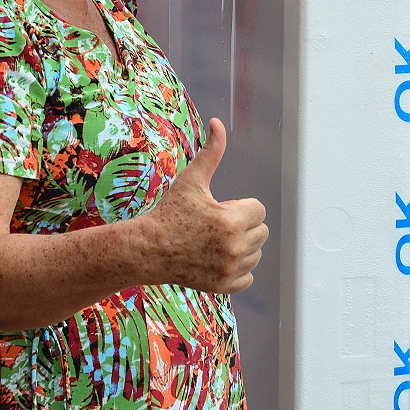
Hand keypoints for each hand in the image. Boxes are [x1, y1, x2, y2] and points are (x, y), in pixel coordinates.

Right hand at [143, 118, 267, 293]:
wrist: (149, 250)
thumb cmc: (170, 212)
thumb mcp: (192, 181)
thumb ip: (211, 152)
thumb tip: (218, 122)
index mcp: (231, 220)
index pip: (259, 209)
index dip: (240, 206)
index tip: (220, 208)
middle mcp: (234, 247)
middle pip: (261, 231)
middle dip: (243, 225)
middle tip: (215, 224)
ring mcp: (230, 270)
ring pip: (255, 254)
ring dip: (241, 247)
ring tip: (214, 241)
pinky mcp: (224, 287)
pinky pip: (248, 277)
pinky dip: (236, 269)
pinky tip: (216, 259)